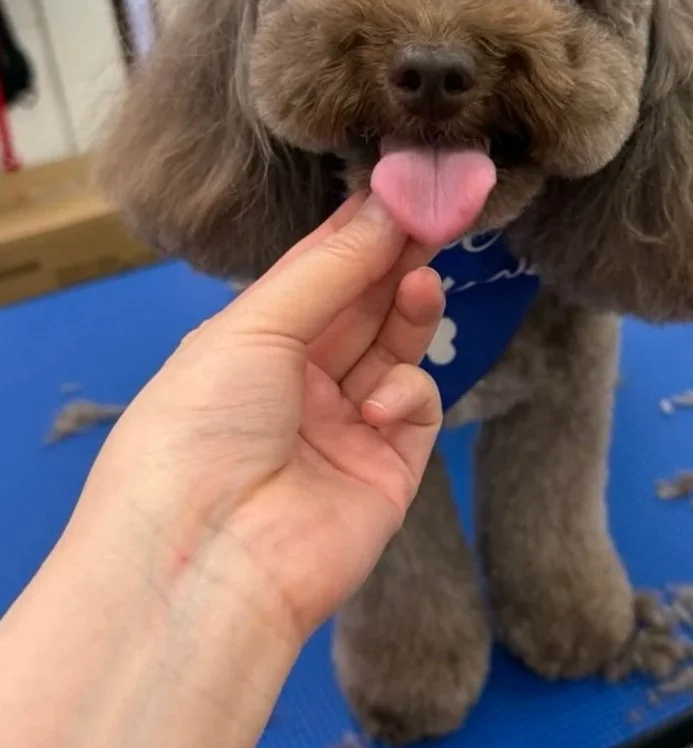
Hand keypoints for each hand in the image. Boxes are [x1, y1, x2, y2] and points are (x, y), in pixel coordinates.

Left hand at [76, 194, 443, 643]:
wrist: (207, 561)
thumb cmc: (201, 426)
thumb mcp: (253, 327)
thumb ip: (329, 268)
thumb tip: (385, 208)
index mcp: (249, 345)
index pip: (313, 274)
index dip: (356, 231)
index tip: (402, 186)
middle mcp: (296, 383)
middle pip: (359, 306)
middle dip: (393, 259)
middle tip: (435, 213)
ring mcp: (344, 427)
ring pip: (393, 349)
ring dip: (408, 310)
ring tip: (422, 277)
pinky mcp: (387, 470)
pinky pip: (413, 409)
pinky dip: (406, 393)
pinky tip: (380, 401)